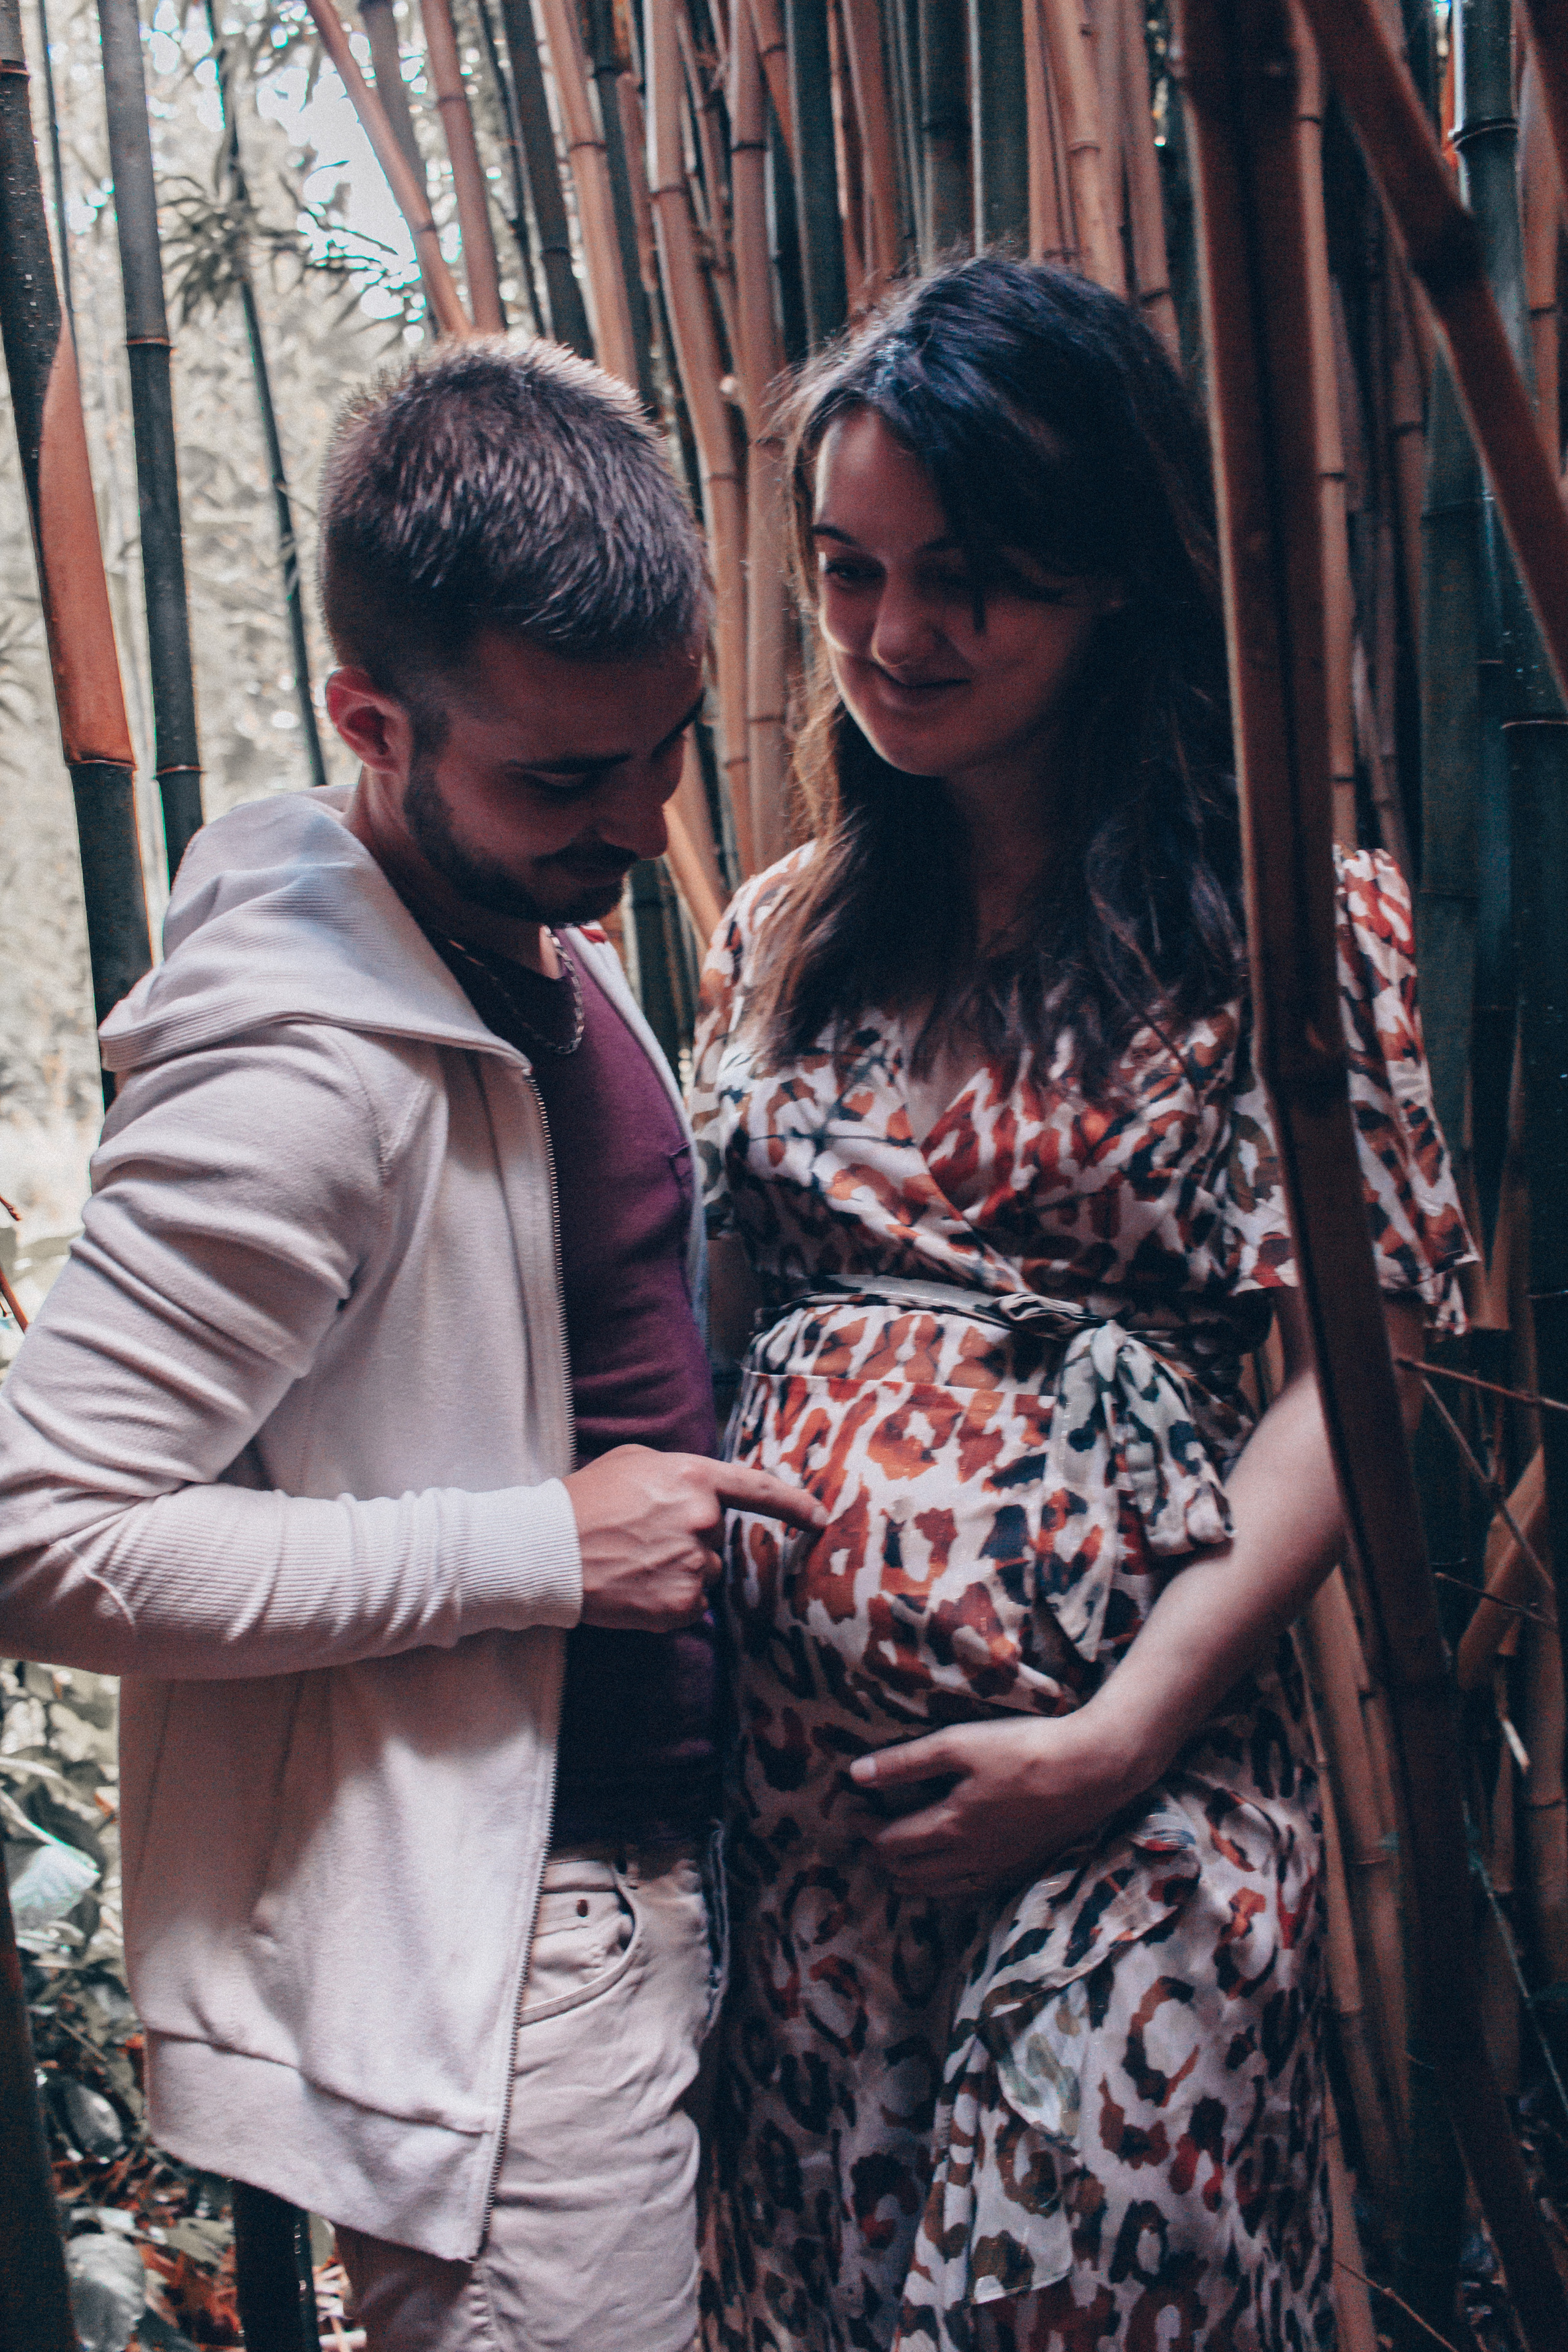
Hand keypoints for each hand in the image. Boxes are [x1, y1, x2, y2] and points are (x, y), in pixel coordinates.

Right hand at [566, 1445, 825, 1632]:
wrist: (548, 1549)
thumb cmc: (585, 1499)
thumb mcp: (634, 1460)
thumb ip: (679, 1472)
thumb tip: (702, 1491)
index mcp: (695, 1479)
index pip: (759, 1491)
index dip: (796, 1505)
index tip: (820, 1519)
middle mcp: (703, 1521)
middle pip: (718, 1539)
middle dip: (688, 1539)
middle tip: (642, 1538)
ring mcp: (694, 1566)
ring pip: (704, 1573)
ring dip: (678, 1570)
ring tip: (633, 1562)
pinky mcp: (680, 1605)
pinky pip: (690, 1605)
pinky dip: (668, 1600)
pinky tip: (635, 1588)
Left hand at [848, 1711, 1143, 1900]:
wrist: (1092, 1770)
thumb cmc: (1024, 1750)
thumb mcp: (958, 1744)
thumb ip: (904, 1762)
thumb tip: (856, 1775)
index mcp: (949, 1827)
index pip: (889, 1843)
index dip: (864, 1830)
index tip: (853, 1811)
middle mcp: (969, 1859)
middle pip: (909, 1873)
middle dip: (882, 1855)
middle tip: (870, 1833)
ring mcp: (997, 1869)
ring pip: (938, 1890)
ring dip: (910, 1877)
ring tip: (898, 1858)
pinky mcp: (1020, 1869)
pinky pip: (970, 1893)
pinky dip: (946, 1888)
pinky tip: (947, 1873)